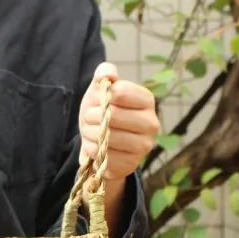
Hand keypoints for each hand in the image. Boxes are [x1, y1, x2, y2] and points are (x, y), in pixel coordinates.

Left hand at [78, 62, 158, 180]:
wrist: (101, 144)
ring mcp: (143, 146)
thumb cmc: (102, 113)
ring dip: (89, 134)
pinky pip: (104, 156)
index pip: (120, 92)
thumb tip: (108, 74)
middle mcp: (151, 123)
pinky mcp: (131, 164)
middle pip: (113, 116)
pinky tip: (92, 146)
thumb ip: (105, 73)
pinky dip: (91, 150)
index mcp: (147, 100)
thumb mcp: (101, 90)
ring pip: (108, 137)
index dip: (101, 96)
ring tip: (87, 132)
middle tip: (87, 118)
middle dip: (92, 116)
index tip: (98, 101)